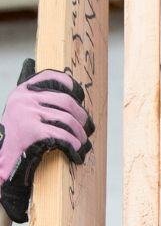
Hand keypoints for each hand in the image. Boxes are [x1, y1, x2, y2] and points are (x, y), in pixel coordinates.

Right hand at [0, 58, 93, 223]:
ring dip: (80, 135)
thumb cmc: (16, 134)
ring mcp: (28, 114)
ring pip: (68, 120)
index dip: (70, 85)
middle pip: (67, 102)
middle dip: (82, 118)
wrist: (3, 156)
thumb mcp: (21, 108)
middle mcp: (24, 99)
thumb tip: (39, 70)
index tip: (80, 96)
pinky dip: (73, 145)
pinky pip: (63, 136)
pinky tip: (75, 152)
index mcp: (22, 91)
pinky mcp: (33, 131)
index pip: (51, 77)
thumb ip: (33, 95)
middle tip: (86, 130)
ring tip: (82, 144)